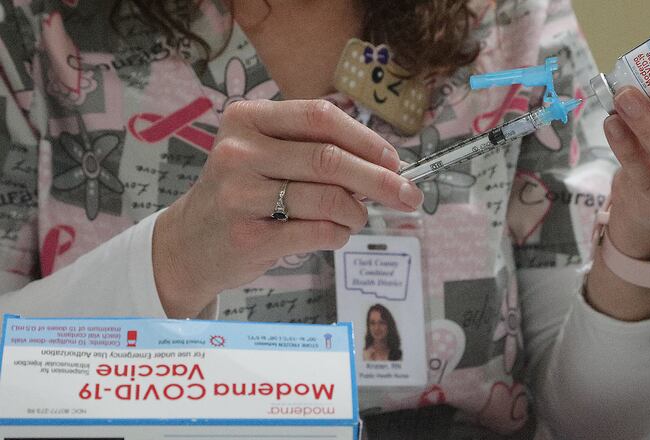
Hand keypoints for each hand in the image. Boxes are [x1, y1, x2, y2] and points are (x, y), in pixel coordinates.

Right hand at [151, 99, 422, 316]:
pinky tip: (333, 234)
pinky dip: (338, 235)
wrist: (190, 242)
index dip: (366, 138)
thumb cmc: (241, 193)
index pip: (321, 117)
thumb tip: (384, 163)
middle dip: (380, 179)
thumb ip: (313, 149)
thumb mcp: (263, 154)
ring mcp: (240, 195)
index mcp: (247, 119)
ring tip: (355, 218)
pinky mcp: (249, 237)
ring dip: (356, 213)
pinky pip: (318, 232)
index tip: (395, 159)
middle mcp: (239, 152)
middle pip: (330, 160)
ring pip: (328, 199)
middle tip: (408, 195)